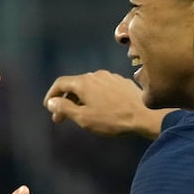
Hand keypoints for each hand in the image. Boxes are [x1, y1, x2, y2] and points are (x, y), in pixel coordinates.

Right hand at [44, 70, 172, 139]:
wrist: (145, 115)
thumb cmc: (112, 119)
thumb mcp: (84, 118)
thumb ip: (65, 108)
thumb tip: (51, 102)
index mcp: (83, 82)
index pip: (60, 83)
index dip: (51, 95)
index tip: (48, 107)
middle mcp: (96, 74)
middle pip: (75, 84)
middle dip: (66, 100)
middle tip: (62, 117)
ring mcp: (110, 77)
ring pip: (89, 86)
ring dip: (81, 99)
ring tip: (81, 114)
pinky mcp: (122, 82)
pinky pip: (102, 87)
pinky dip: (95, 96)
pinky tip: (100, 108)